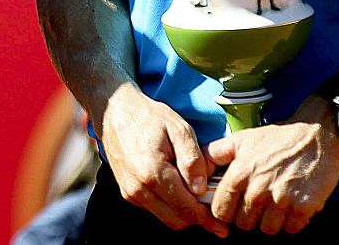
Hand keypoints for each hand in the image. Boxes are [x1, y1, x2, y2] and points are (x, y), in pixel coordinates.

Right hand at [99, 84, 227, 236]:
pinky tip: (179, 188)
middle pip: (177, 220)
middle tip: (213, 206)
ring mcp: (131, 193)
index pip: (186, 209)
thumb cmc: (149, 117)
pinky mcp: (128, 192)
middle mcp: (139, 189)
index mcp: (153, 173)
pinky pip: (155, 209)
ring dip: (184, 213)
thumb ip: (192, 160)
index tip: (223, 226)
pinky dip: (171, 206)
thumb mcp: (178, 129)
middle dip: (197, 218)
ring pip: (166, 218)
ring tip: (197, 194)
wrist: (115, 111)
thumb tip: (201, 189)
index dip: (207, 220)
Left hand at [204, 99, 338, 233]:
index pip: (221, 211)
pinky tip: (293, 204)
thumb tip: (197, 171)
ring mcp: (282, 199)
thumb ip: (214, 154)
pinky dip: (292, 221)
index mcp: (240, 174)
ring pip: (268, 229)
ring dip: (272, 220)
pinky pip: (292, 228)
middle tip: (259, 202)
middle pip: (244, 224)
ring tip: (277, 202)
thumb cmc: (277, 138)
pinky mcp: (304, 206)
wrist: (318, 134)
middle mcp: (259, 189)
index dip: (226, 211)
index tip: (234, 207)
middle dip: (249, 216)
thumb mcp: (241, 139)